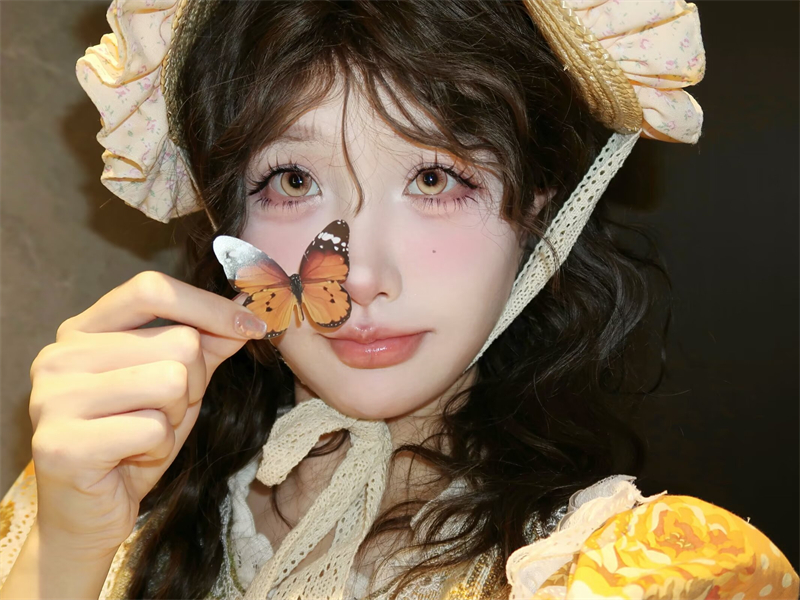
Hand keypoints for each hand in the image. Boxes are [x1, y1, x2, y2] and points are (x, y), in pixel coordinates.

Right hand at [27, 271, 265, 558]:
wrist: (89, 514)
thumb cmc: (133, 442)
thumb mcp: (178, 386)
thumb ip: (207, 345)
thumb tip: (246, 309)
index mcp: (83, 330)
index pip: (151, 289)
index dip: (209, 307)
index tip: (252, 327)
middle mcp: (60, 355)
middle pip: (177, 341)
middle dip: (193, 384)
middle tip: (166, 414)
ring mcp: (54, 397)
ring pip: (170, 381)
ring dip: (176, 417)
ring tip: (147, 435)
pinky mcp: (61, 443)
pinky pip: (152, 428)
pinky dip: (159, 448)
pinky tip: (132, 459)